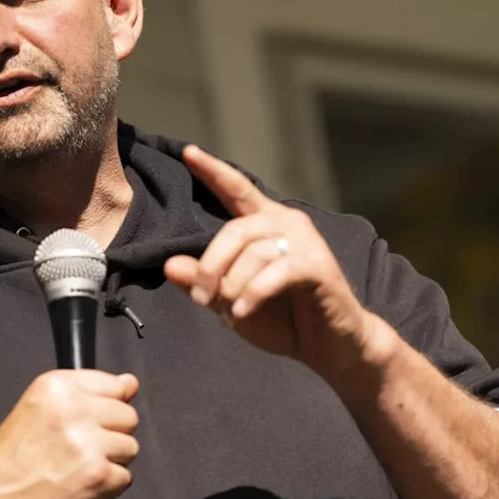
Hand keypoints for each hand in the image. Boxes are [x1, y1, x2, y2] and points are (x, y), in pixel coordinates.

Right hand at [0, 370, 139, 498]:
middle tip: (80, 450)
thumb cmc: (11, 459)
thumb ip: (87, 393)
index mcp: (57, 386)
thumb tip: (130, 383)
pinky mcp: (98, 474)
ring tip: (78, 468)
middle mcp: (74, 409)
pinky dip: (108, 487)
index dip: (107, 407)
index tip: (91, 421)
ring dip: (111, 462)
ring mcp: (88, 443)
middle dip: (111, 435)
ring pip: (131, 447)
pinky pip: (125, 478)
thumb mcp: (40, 409)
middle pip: (128, 416)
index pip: (115, 385)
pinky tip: (81, 485)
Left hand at [165, 146, 390, 381]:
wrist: (330, 347)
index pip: (237, 190)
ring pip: (254, 253)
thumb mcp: (232, 301)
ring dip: (233, 285)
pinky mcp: (319, 266)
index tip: (188, 152)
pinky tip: (243, 311)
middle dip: (211, 266)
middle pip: (235, 231)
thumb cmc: (283, 319)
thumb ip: (204, 282)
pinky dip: (254, 293)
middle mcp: (288, 223)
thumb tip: (169, 265)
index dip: (213, 171)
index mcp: (266, 224)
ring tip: (230, 311)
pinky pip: (277, 272)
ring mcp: (306, 242)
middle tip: (199, 297)